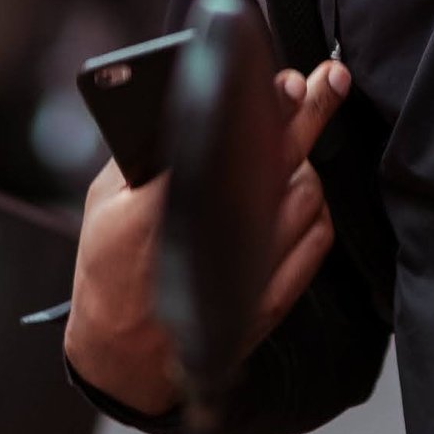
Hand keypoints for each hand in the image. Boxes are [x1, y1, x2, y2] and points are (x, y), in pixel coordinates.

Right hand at [63, 58, 352, 416]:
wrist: (123, 355)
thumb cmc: (109, 268)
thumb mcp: (104, 202)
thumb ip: (144, 153)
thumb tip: (193, 101)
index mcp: (163, 210)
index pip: (225, 146)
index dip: (265, 109)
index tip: (287, 80)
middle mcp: (215, 241)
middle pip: (282, 162)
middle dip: (309, 114)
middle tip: (330, 78)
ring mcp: (251, 274)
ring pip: (308, 195)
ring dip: (304, 162)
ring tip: (288, 146)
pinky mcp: (273, 298)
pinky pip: (318, 238)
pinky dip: (315, 208)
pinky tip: (299, 193)